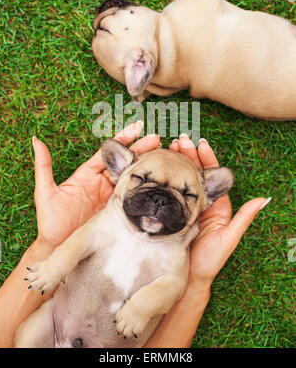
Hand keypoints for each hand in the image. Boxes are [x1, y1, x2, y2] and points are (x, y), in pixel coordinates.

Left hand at [33, 122, 159, 248]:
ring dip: (146, 165)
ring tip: (163, 155)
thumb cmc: (50, 221)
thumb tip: (35, 139)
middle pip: (124, 161)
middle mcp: (102, 183)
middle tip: (157, 138)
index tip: (136, 127)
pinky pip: (133, 197)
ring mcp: (112, 197)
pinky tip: (158, 181)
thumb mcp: (45, 192)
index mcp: (88, 174)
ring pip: (132, 177)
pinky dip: (146, 188)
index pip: (108, 152)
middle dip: (140, 148)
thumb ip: (43, 166)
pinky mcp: (118, 212)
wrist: (59, 249)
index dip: (122, 138)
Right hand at [170, 136, 270, 285]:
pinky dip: (162, 178)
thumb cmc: (210, 260)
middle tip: (180, 141)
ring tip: (168, 147)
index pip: (212, 175)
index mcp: (215, 204)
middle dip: (188, 154)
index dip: (207, 158)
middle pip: (194, 172)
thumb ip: (244, 218)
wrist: (187, 278)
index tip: (200, 143)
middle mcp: (199, 202)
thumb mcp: (229, 238)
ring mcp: (182, 206)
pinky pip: (166, 192)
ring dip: (174, 162)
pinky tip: (156, 167)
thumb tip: (263, 200)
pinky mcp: (168, 212)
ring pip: (179, 178)